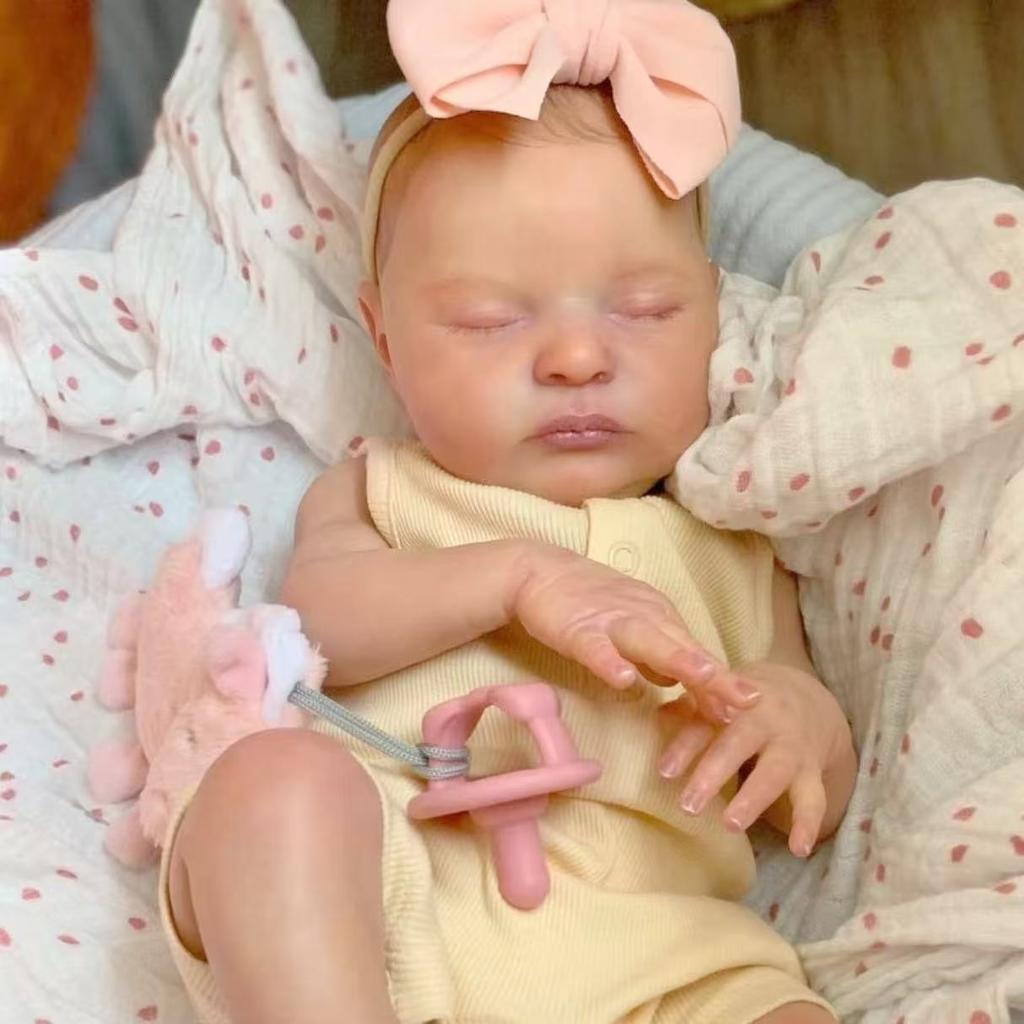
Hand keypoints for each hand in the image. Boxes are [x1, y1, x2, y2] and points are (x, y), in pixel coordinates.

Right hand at [510, 543, 761, 716]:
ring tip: (706, 678)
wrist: (537, 570)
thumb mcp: (629, 629)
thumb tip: (676, 683)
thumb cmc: (586, 603)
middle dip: (717, 676)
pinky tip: (622, 679)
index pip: (696, 654)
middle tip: (749, 700)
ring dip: (678, 660)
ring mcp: (611, 621)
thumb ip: (654, 655)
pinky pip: (595, 648)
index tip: (747, 709)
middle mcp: (644, 616)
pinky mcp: (576, 628)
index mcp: (659, 618)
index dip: (720, 683)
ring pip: (649, 642)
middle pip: (685, 648)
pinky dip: (609, 662)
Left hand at [657, 660, 854, 856]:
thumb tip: (658, 716)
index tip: (664, 772)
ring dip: (753, 798)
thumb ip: (690, 709)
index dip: (685, 745)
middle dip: (713, 773)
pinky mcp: (812, 770)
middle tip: (688, 805)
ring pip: (775, 771)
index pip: (705, 722)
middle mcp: (765, 720)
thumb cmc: (746, 706)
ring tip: (730, 825)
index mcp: (734, 701)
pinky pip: (814, 798)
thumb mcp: (721, 699)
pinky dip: (808, 824)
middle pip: (738, 744)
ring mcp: (791, 746)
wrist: (808, 698)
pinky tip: (798, 849)